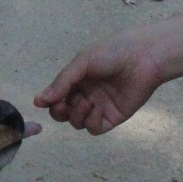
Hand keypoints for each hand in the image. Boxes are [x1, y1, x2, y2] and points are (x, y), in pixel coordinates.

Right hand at [35, 32, 167, 134]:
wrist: (144, 57)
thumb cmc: (113, 53)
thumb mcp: (83, 62)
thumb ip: (62, 83)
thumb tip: (38, 102)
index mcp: (78, 79)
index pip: (57, 96)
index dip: (50, 101)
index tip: (44, 102)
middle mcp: (87, 94)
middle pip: (64, 113)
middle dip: (59, 112)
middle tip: (62, 106)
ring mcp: (100, 107)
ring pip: (77, 122)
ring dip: (76, 115)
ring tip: (87, 102)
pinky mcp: (113, 117)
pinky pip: (94, 128)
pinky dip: (90, 121)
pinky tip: (96, 109)